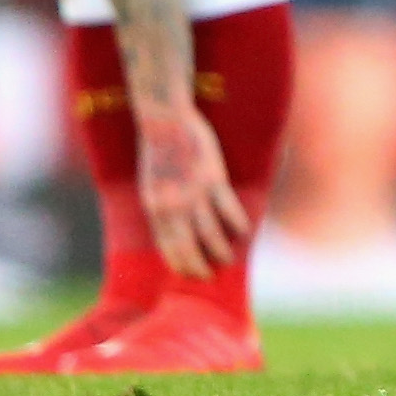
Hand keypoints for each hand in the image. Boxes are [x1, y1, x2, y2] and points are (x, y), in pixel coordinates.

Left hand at [136, 100, 250, 276]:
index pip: (167, 246)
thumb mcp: (151, 183)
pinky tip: (244, 231)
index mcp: (155, 208)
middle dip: (199, 266)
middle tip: (210, 275)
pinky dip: (237, 224)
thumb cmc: (158, 148)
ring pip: (210, 234)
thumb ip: (161, 204)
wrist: (164, 120)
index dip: (179, 263)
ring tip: (229, 259)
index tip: (189, 273)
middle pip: (187, 247)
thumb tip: (170, 222)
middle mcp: (173, 207)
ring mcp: (193, 194)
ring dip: (221, 250)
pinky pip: (228, 210)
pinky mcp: (212, 179)